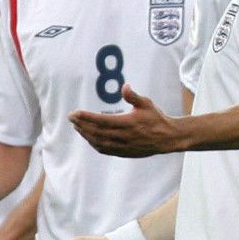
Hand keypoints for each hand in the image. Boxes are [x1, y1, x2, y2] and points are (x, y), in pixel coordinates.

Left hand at [68, 86, 187, 157]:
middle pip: (96, 132)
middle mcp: (123, 136)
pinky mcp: (124, 152)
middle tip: (71, 118)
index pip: (101, 120)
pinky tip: (89, 138)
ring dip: (86, 135)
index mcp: (127, 123)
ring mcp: (123, 146)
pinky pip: (105, 150)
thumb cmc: (156, 118)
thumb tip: (125, 86)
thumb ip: (133, 96)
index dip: (86, 117)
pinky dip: (94, 144)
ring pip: (98, 142)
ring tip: (77, 127)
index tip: (74, 113)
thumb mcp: (146, 103)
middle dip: (81, 125)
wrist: (167, 138)